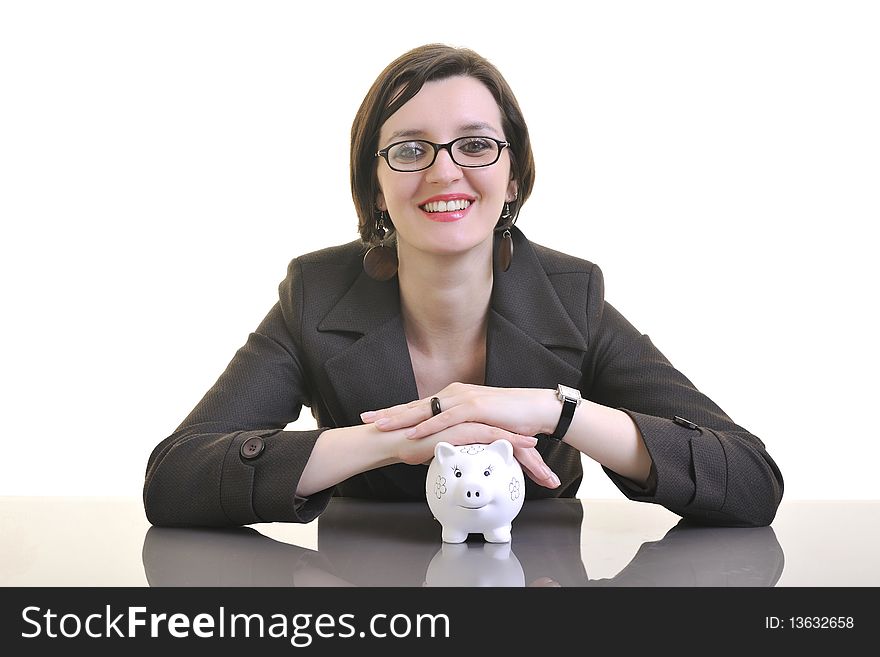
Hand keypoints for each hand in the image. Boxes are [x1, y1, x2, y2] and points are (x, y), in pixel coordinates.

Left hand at [361, 383, 560, 488]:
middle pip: (415, 405)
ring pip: (425, 410)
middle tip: (366, 418)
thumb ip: (461, 429)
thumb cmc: (509, 419)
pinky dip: (427, 426)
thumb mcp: (478, 424)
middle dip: (389, 413)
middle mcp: (454, 395)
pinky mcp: (475, 408)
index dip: (395, 412)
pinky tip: (412, 433)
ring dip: (401, 419)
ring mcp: (463, 400)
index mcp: (453, 398)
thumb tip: (446, 442)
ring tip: (380, 427)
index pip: (419, 406)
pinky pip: (446, 419)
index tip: (373, 418)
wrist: (535, 410)